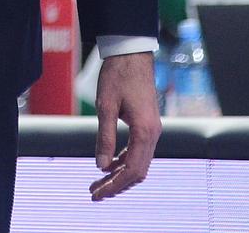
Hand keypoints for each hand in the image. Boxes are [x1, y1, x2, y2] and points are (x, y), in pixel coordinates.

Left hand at [90, 50, 161, 200]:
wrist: (131, 55)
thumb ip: (104, 137)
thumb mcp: (105, 106)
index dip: (114, 185)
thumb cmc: (117, 76)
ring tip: (98, 183)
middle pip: (137, 171)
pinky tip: (108, 165)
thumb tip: (100, 166)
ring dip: (119, 175)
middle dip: (116, 185)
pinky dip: (123, 162)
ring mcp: (152, 130)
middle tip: (95, 194)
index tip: (98, 194)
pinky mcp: (147, 126)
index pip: (131, 170)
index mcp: (144, 131)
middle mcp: (153, 134)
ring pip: (139, 163)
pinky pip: (138, 152)